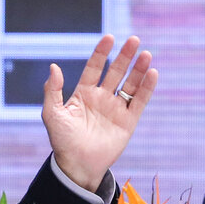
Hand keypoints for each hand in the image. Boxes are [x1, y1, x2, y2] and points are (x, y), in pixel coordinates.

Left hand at [43, 35, 158, 191]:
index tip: (109, 38)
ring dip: (138, 69)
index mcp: (84, 94)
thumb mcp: (52, 114)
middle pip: (116, 72)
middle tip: (133, 40)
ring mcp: (116, 109)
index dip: (102, 53)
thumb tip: (53, 66)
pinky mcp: (128, 122)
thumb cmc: (62, 141)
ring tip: (146, 54)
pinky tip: (152, 74)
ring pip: (130, 84)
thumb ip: (52, 90)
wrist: (77, 166)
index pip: (95, 67)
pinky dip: (146, 88)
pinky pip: (140, 102)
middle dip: (125, 56)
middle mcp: (102, 98)